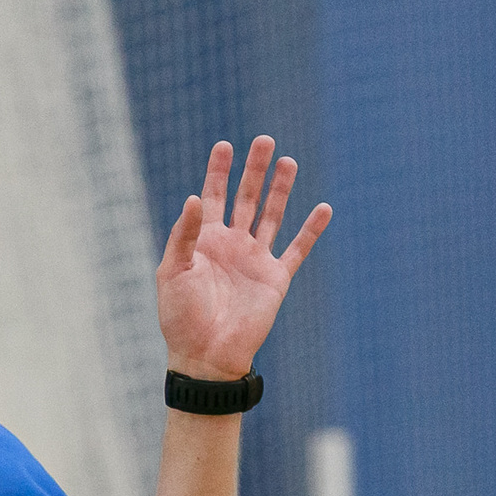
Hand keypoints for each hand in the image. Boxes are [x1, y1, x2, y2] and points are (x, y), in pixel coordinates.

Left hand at [154, 137, 330, 380]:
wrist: (205, 354)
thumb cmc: (181, 316)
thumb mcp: (172, 270)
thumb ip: (184, 234)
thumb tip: (195, 197)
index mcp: (204, 241)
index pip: (213, 197)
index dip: (218, 171)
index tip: (224, 144)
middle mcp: (232, 244)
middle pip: (246, 198)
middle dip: (254, 170)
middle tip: (264, 140)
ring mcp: (255, 259)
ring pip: (272, 215)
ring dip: (281, 189)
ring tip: (289, 161)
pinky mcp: (276, 278)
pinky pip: (297, 249)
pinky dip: (311, 230)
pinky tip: (323, 208)